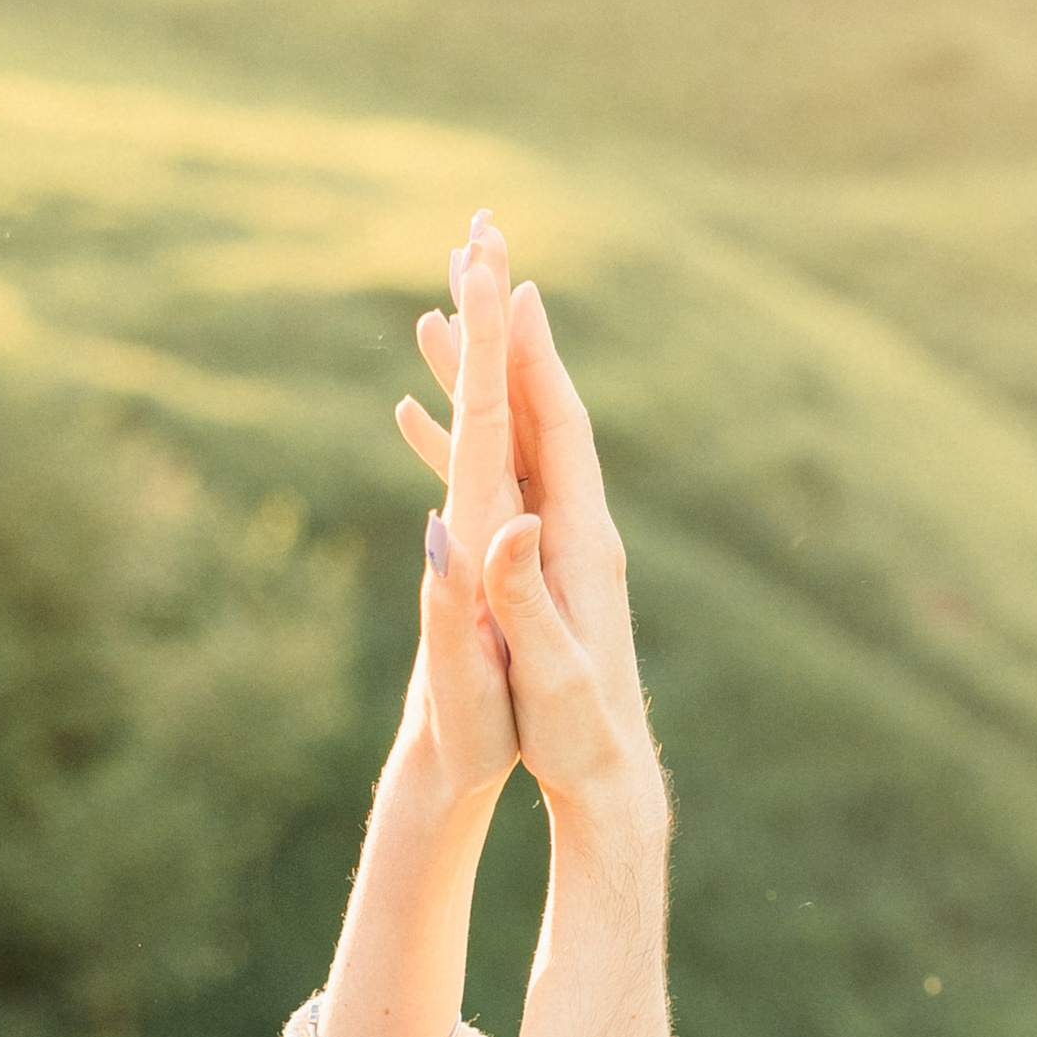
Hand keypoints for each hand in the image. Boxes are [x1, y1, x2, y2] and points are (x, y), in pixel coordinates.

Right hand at [400, 221, 657, 831]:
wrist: (607, 777)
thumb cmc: (575, 732)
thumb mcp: (546, 669)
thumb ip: (519, 597)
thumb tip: (497, 528)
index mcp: (582, 540)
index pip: (559, 426)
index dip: (537, 356)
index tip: (516, 284)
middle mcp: (578, 528)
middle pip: (543, 410)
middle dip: (510, 334)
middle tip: (483, 259)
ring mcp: (560, 544)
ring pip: (517, 440)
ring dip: (482, 376)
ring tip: (439, 315)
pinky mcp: (541, 567)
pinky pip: (500, 483)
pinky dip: (466, 442)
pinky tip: (430, 420)